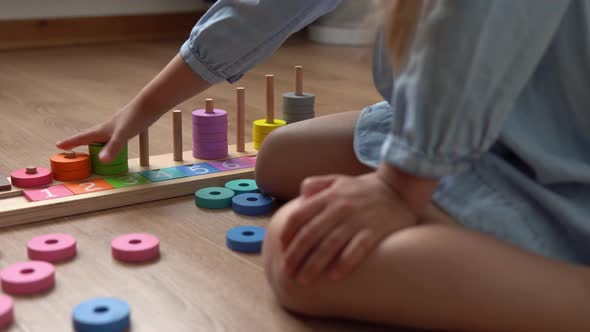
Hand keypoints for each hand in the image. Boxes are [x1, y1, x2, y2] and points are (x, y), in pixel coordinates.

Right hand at [56, 102, 147, 161]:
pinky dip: (108, 141)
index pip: (83, 137)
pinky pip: (112, 136)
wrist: (151, 104)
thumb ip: (113, 147)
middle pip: (89, 136)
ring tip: (87, 146)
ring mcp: (117, 127)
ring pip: (100, 136)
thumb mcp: (124, 134)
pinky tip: (112, 140)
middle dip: (78, 142)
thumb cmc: (136, 118)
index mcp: (103, 130)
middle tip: (67, 147)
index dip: (71, 142)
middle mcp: (108, 128)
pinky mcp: (127, 127)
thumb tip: (101, 160)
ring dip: (92, 141)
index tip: (58, 145)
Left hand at [279, 171, 419, 284]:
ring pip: (330, 244)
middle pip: (311, 234)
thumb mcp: (338, 180)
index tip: (282, 250)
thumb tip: (300, 197)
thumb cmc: (365, 189)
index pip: (300, 216)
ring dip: (314, 264)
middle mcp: (340, 207)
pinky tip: (333, 276)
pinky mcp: (376, 230)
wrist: (400, 188)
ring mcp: (358, 219)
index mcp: (328, 196)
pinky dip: (345, 262)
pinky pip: (358, 249)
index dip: (288, 235)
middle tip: (287, 272)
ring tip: (304, 280)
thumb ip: (317, 184)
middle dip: (296, 255)